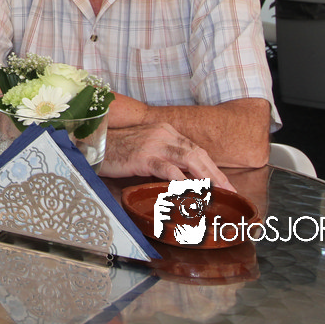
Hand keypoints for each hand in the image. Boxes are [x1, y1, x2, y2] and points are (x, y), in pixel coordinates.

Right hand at [99, 123, 233, 191]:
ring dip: (206, 177)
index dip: (213, 168)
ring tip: (217, 192)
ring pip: (188, 159)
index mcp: (166, 131)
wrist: (95, 144)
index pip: (197, 149)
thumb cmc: (118, 150)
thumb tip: (185, 177)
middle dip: (215, 174)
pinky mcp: (143, 157)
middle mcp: (163, 134)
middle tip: (229, 191)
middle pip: (198, 154)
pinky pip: (167, 168)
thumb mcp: (146, 149)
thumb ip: (165, 157)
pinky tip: (190, 191)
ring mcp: (153, 144)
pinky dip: (181, 180)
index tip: (225, 184)